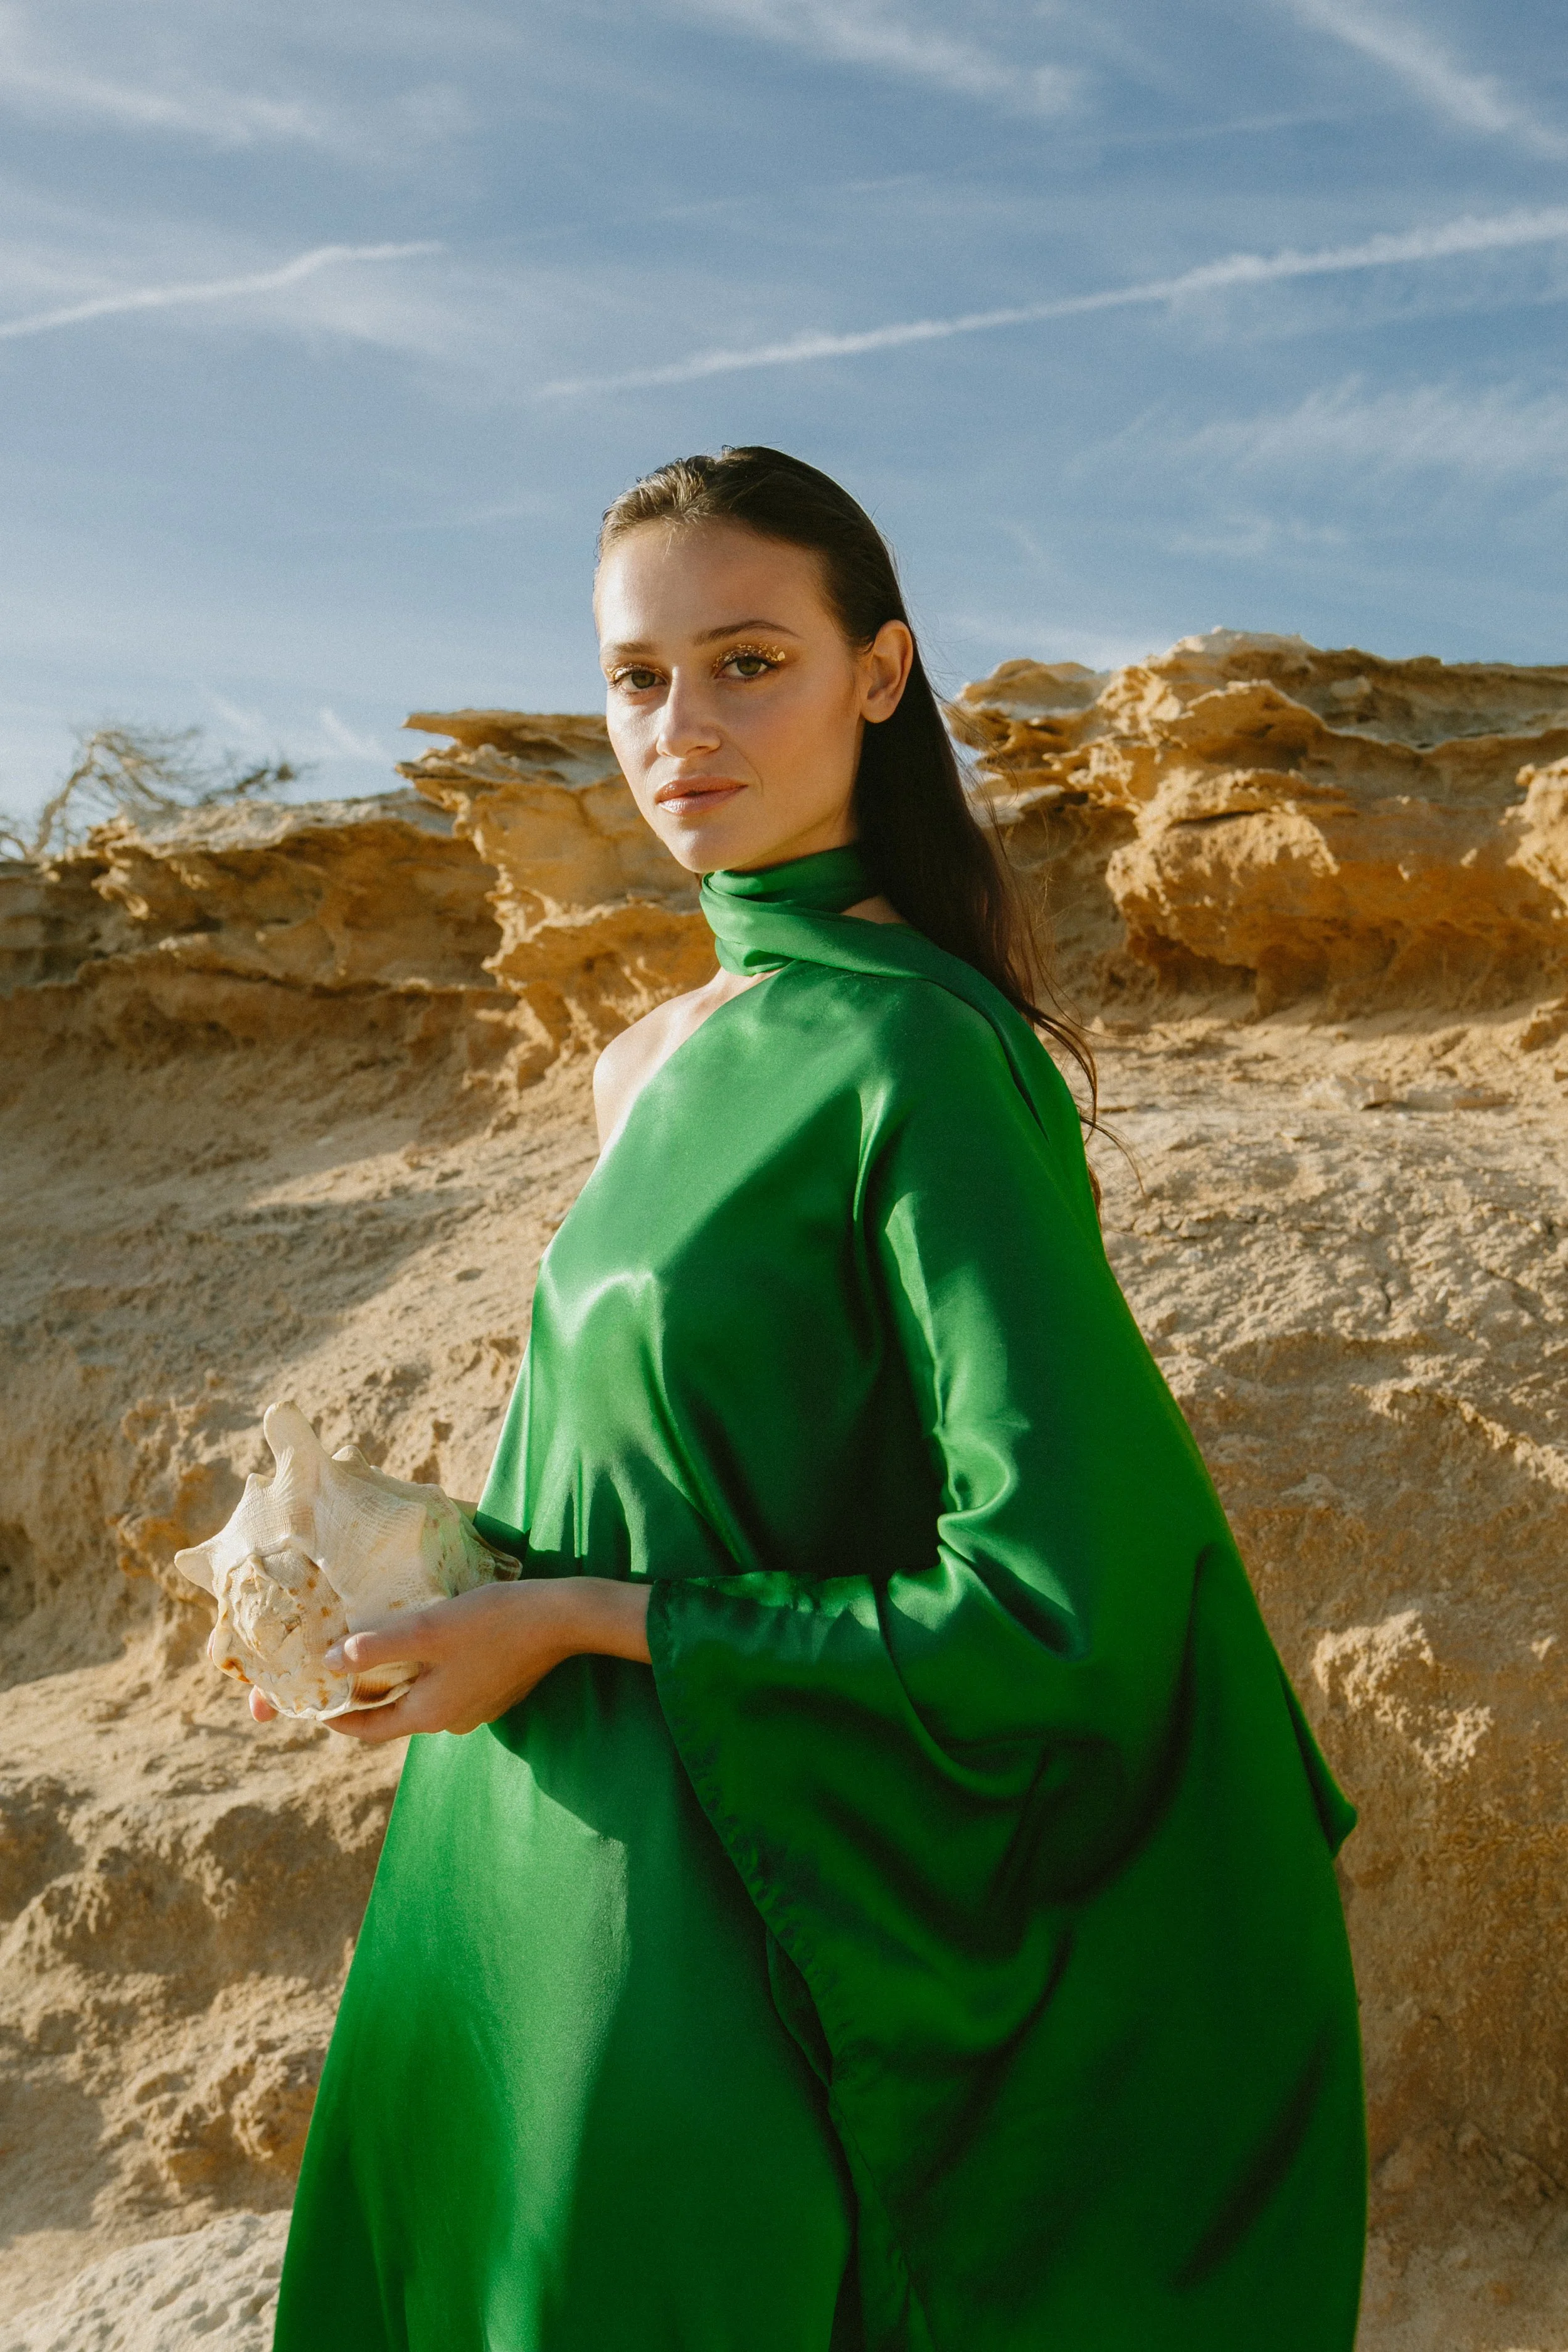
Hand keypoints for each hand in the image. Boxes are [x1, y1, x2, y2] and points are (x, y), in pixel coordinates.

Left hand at [246, 1578, 651, 1740]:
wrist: (562, 1619)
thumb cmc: (493, 1622)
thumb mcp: (427, 1630)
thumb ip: (376, 1647)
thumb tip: (330, 1663)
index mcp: (428, 1714)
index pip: (367, 1729)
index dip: (334, 1717)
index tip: (307, 1702)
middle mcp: (449, 1721)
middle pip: (392, 1715)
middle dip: (362, 1697)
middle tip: (335, 1671)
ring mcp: (475, 1708)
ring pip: (420, 1699)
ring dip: (395, 1683)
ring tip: (374, 1651)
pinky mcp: (494, 1689)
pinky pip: (446, 1687)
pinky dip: (425, 1673)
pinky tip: (425, 1645)